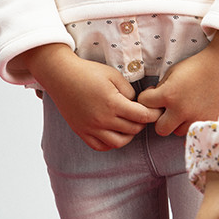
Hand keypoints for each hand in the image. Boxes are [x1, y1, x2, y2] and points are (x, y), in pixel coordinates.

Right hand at [14, 44, 161, 150]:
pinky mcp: (81, 132)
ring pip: (118, 143)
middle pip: (132, 130)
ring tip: (130, 123)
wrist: (62, 76)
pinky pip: (100, 146)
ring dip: (129, 135)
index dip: (153, 114)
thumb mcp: (114, 75)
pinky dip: (111, 143)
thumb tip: (137, 104)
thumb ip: (129, 91)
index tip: (157, 110)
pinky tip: (115, 132)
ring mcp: (91, 128)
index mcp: (113, 104)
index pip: (142, 116)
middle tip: (143, 113)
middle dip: (142, 122)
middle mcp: (102, 120)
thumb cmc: (89, 72)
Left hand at [138, 31, 218, 135]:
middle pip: (160, 128)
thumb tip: (154, 102)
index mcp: (169, 94)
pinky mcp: (209, 121)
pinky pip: (194, 130)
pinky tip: (196, 110)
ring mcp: (196, 118)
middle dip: (161, 118)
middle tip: (168, 108)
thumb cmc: (196, 66)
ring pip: (178, 131)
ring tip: (186, 107)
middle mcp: (181, 110)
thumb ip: (160, 89)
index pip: (144, 104)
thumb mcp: (173, 72)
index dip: (147, 97)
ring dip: (178, 122)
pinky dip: (192, 123)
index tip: (153, 93)